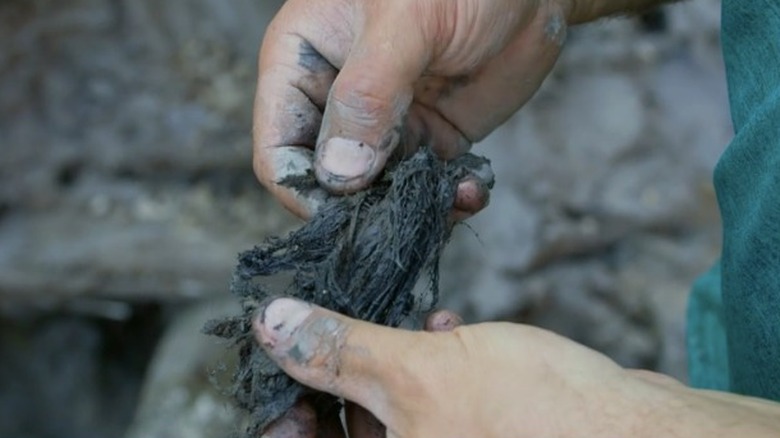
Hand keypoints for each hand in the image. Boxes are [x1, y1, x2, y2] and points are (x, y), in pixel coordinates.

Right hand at [252, 0, 569, 218]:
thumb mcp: (405, 24)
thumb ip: (367, 95)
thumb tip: (338, 175)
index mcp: (302, 63)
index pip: (279, 149)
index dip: (303, 191)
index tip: (346, 215)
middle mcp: (336, 102)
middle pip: (326, 183)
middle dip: (363, 210)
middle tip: (405, 215)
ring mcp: (384, 126)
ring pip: (377, 195)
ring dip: (410, 210)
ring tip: (452, 201)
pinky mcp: (429, 139)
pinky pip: (424, 188)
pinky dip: (445, 201)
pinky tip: (470, 190)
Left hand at [254, 298, 779, 437]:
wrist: (643, 437)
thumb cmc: (534, 418)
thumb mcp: (420, 373)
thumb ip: (342, 350)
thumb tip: (273, 325)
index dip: (287, 404)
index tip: (285, 357)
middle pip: (350, 431)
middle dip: (342, 374)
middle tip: (339, 323)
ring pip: (395, 414)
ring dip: (391, 364)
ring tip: (398, 323)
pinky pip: (438, 410)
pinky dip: (434, 371)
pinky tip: (449, 331)